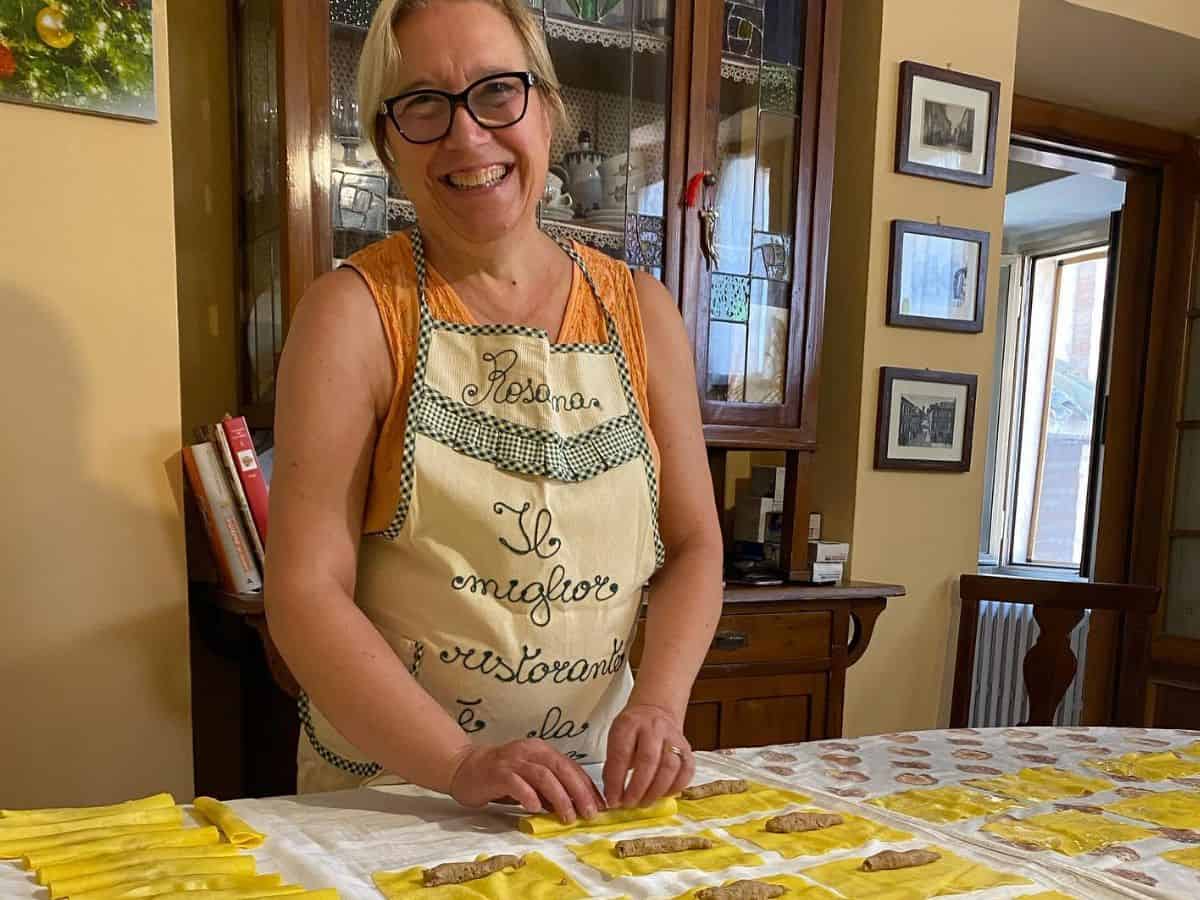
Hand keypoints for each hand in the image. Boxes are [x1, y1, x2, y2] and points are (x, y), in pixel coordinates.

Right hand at [448, 739, 603, 823]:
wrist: (465, 768)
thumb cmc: (501, 777)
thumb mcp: (530, 782)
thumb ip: (550, 791)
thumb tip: (576, 808)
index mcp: (542, 751)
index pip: (571, 766)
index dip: (587, 786)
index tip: (600, 806)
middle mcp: (530, 751)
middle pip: (561, 768)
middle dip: (579, 792)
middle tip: (589, 813)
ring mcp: (513, 760)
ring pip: (543, 775)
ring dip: (559, 797)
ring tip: (567, 816)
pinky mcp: (497, 772)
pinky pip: (517, 782)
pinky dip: (529, 795)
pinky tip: (536, 809)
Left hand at [603, 702, 694, 808]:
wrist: (656, 711)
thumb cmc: (633, 729)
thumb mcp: (615, 738)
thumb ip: (612, 765)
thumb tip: (612, 796)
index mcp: (630, 724)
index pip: (621, 754)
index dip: (616, 781)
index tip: (612, 800)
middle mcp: (653, 728)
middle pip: (648, 760)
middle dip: (637, 789)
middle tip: (629, 804)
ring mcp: (673, 737)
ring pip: (669, 767)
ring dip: (656, 791)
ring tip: (644, 802)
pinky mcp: (687, 748)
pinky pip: (686, 771)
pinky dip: (675, 788)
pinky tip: (663, 795)